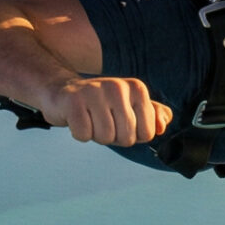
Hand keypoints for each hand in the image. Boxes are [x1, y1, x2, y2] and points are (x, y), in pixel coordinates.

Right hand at [42, 76, 172, 146]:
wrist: (62, 90)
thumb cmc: (100, 103)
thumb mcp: (130, 105)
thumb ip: (152, 114)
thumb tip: (162, 126)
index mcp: (137, 88)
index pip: (147, 133)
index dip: (132, 135)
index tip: (119, 121)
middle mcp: (118, 87)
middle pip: (127, 138)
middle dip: (114, 137)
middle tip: (101, 120)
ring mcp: (95, 92)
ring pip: (106, 138)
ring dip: (95, 135)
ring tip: (89, 118)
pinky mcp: (73, 102)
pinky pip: (84, 135)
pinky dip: (79, 134)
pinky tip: (76, 119)